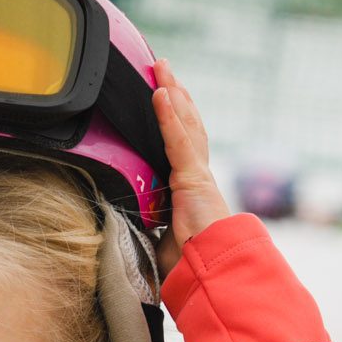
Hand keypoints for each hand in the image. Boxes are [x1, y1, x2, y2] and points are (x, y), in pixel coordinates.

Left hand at [152, 59, 229, 274]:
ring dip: (173, 92)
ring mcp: (198, 174)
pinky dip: (168, 115)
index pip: (185, 145)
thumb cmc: (192, 265)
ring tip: (162, 67)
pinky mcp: (193, 177)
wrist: (212, 273)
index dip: (178, 119)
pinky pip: (178, 140)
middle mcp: (199, 175)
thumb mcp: (163, 241)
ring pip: (186, 124)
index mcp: (193, 189)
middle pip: (188, 125)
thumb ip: (151, 229)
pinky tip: (161, 92)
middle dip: (178, 95)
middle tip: (165, 69)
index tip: (168, 98)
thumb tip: (128, 231)